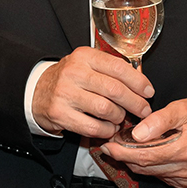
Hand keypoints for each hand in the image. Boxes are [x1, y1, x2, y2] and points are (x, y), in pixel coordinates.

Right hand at [31, 47, 153, 137]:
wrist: (38, 92)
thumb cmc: (70, 79)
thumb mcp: (87, 65)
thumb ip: (111, 70)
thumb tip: (141, 82)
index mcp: (83, 56)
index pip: (118, 67)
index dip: (138, 81)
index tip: (148, 91)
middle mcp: (73, 72)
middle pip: (115, 90)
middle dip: (136, 103)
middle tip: (144, 110)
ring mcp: (65, 93)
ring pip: (107, 110)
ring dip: (120, 117)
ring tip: (121, 117)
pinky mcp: (60, 114)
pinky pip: (94, 127)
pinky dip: (107, 130)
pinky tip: (109, 127)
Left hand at [101, 96, 186, 186]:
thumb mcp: (182, 109)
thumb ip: (159, 120)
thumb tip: (138, 132)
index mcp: (184, 150)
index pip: (144, 156)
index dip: (122, 151)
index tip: (107, 144)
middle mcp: (184, 168)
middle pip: (144, 166)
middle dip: (123, 155)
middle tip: (110, 142)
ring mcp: (184, 177)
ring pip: (148, 171)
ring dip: (133, 159)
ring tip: (124, 143)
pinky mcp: (183, 181)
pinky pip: (157, 174)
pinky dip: (146, 163)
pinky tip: (142, 150)